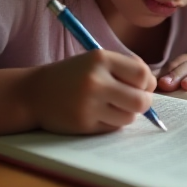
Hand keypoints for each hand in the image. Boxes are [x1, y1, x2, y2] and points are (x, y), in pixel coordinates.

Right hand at [23, 50, 154, 134]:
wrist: (33, 93)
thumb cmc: (72, 75)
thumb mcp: (95, 61)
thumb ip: (124, 69)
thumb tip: (153, 86)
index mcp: (100, 58)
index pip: (142, 74)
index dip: (148, 83)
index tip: (142, 86)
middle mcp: (95, 80)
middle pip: (141, 100)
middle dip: (144, 103)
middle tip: (137, 102)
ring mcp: (89, 104)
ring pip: (129, 117)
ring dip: (126, 114)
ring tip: (112, 106)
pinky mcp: (83, 124)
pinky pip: (112, 128)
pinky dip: (111, 123)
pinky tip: (97, 114)